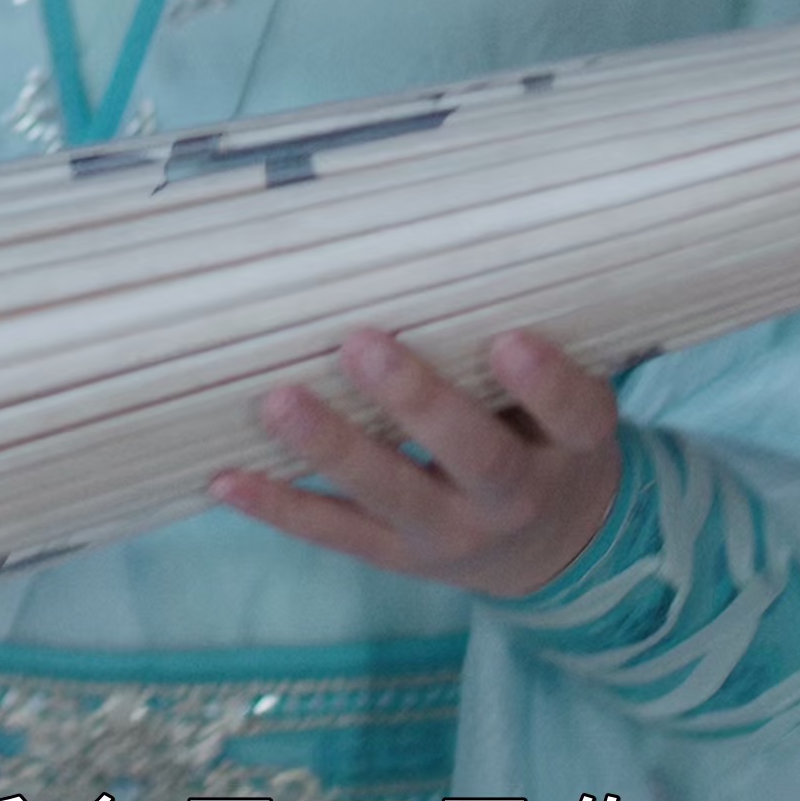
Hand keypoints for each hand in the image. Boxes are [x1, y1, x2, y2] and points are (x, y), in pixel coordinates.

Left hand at [208, 329, 622, 599]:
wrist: (552, 549)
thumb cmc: (547, 438)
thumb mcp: (567, 401)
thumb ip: (529, 347)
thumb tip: (446, 244)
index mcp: (572, 447)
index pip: (573, 414)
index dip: (545, 383)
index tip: (510, 339)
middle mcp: (517, 496)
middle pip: (477, 456)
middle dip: (418, 403)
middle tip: (363, 344)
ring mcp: (452, 533)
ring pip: (392, 492)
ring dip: (331, 447)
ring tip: (281, 401)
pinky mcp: (397, 556)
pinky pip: (334, 532)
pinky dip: (278, 507)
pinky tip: (226, 479)